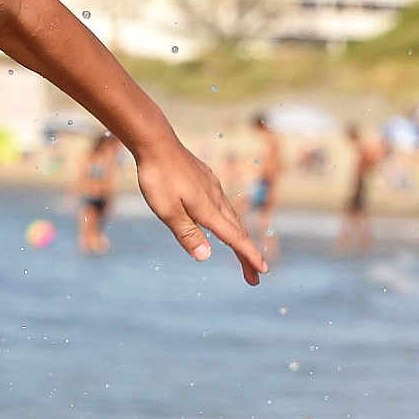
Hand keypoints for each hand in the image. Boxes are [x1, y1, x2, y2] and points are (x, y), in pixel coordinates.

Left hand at [136, 141, 266, 284]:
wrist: (156, 143)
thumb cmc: (158, 177)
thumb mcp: (167, 211)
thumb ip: (187, 233)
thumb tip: (206, 257)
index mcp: (208, 209)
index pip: (234, 238)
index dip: (248, 256)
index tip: (262, 272)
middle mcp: (216, 198)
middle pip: (237, 231)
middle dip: (246, 254)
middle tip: (254, 276)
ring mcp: (212, 187)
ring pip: (231, 217)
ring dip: (238, 237)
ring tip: (242, 252)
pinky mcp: (205, 179)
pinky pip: (223, 204)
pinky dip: (229, 220)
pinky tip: (222, 219)